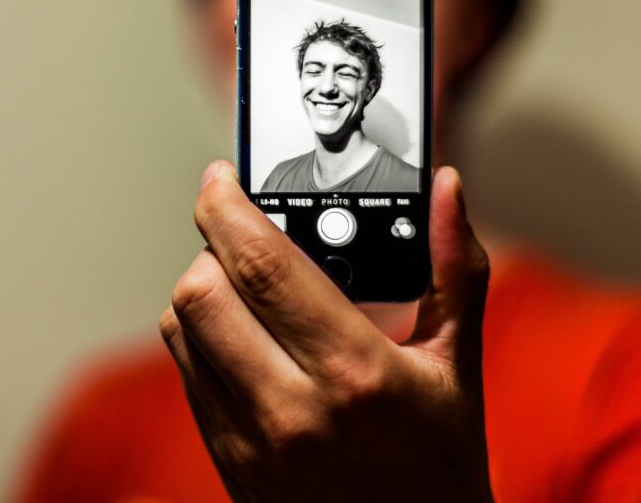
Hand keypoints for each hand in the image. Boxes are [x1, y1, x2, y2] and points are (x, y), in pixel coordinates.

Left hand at [159, 161, 492, 501]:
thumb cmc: (441, 462)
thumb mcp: (459, 362)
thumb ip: (454, 267)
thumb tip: (445, 188)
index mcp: (354, 372)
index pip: (261, 266)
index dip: (228, 207)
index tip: (224, 177)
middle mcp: (290, 408)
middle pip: (201, 292)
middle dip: (212, 245)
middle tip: (243, 232)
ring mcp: (251, 441)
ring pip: (180, 331)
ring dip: (203, 291)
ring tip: (248, 286)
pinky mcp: (229, 463)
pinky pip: (187, 375)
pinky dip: (201, 338)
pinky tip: (247, 336)